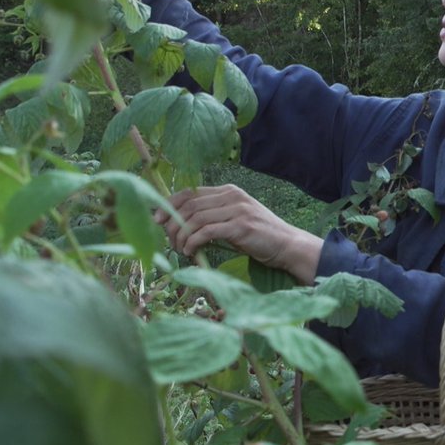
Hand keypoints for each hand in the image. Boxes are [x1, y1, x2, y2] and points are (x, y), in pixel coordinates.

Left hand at [154, 184, 322, 283]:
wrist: (287, 245)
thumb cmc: (259, 236)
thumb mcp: (234, 219)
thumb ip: (213, 215)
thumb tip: (180, 224)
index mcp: (229, 191)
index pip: (190, 193)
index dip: (168, 205)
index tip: (156, 220)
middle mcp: (232, 196)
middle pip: (189, 205)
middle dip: (172, 225)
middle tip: (169, 242)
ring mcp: (237, 210)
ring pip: (195, 219)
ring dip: (181, 237)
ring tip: (181, 250)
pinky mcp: (241, 226)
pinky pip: (206, 232)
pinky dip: (193, 243)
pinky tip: (191, 252)